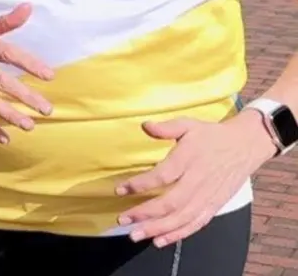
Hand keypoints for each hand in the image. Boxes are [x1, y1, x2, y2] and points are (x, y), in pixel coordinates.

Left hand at [116, 111, 275, 246]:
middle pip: (169, 203)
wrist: (244, 146)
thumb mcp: (189, 124)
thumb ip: (166, 127)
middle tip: (123, 219)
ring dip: (157, 229)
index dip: (140, 184)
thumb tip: (144, 125)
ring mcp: (207, 196)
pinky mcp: (213, 206)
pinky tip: (160, 240)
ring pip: (180, 218)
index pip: (162, 175)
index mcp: (189, 158)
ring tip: (136, 234)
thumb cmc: (212, 135)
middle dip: (144, 213)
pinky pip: (194, 225)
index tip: (120, 190)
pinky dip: (177, 235)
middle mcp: (197, 180)